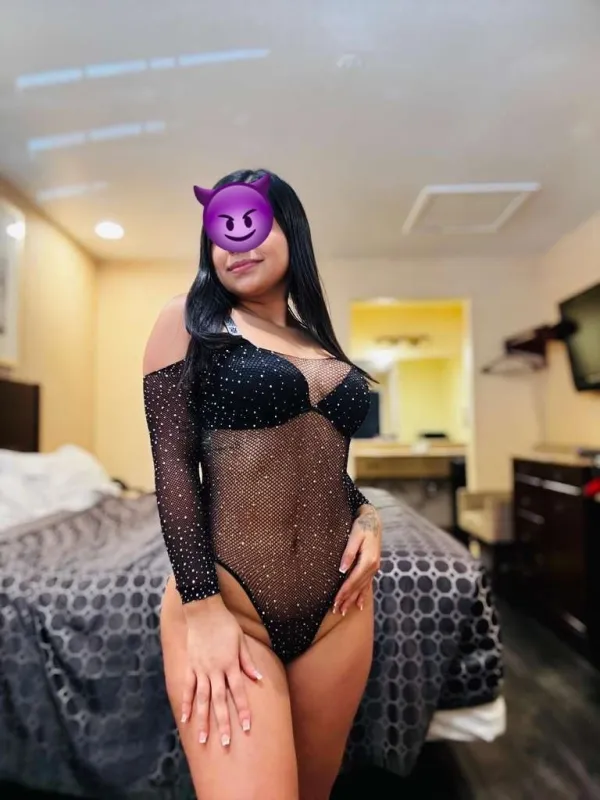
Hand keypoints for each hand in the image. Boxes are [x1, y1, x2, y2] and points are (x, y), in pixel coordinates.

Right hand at [179, 595, 262, 746]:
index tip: (246, 727)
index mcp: (230, 664)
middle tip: (226, 743)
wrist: (202, 609)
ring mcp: (201, 669)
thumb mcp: (241, 640)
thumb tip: (258, 679)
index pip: (238, 692)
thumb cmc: (225, 623)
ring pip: (203, 699)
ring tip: (203, 740)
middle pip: (220, 701)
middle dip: (224, 723)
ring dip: (203, 720)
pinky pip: (188, 688)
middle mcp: (216, 670)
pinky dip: (187, 703)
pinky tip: (186, 719)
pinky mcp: (190, 666)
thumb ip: (248, 661)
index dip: (243, 710)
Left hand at [334, 505, 380, 615]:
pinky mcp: (373, 567)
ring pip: (362, 588)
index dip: (344, 592)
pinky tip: (359, 604)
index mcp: (368, 560)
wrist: (373, 520)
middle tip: (336, 611)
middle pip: (357, 587)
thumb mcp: (354, 536)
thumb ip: (349, 553)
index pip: (353, 580)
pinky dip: (362, 595)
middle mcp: (373, 567)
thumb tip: (342, 569)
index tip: (335, 601)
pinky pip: (367, 584)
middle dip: (347, 599)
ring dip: (353, 600)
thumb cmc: (362, 526)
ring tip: (344, 610)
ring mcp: (374, 568)